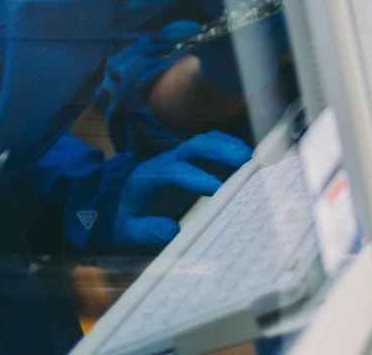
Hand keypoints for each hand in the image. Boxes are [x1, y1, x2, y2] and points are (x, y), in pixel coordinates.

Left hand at [111, 131, 250, 248]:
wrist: (120, 204)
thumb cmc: (128, 218)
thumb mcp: (128, 231)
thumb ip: (147, 231)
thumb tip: (172, 230)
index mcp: (149, 178)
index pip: (174, 172)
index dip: (195, 177)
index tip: (216, 188)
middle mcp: (167, 161)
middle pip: (193, 146)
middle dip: (219, 150)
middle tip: (245, 160)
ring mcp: (181, 157)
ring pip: (206, 141)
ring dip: (229, 146)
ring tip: (251, 158)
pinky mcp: (193, 159)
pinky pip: (213, 145)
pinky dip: (230, 147)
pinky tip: (246, 159)